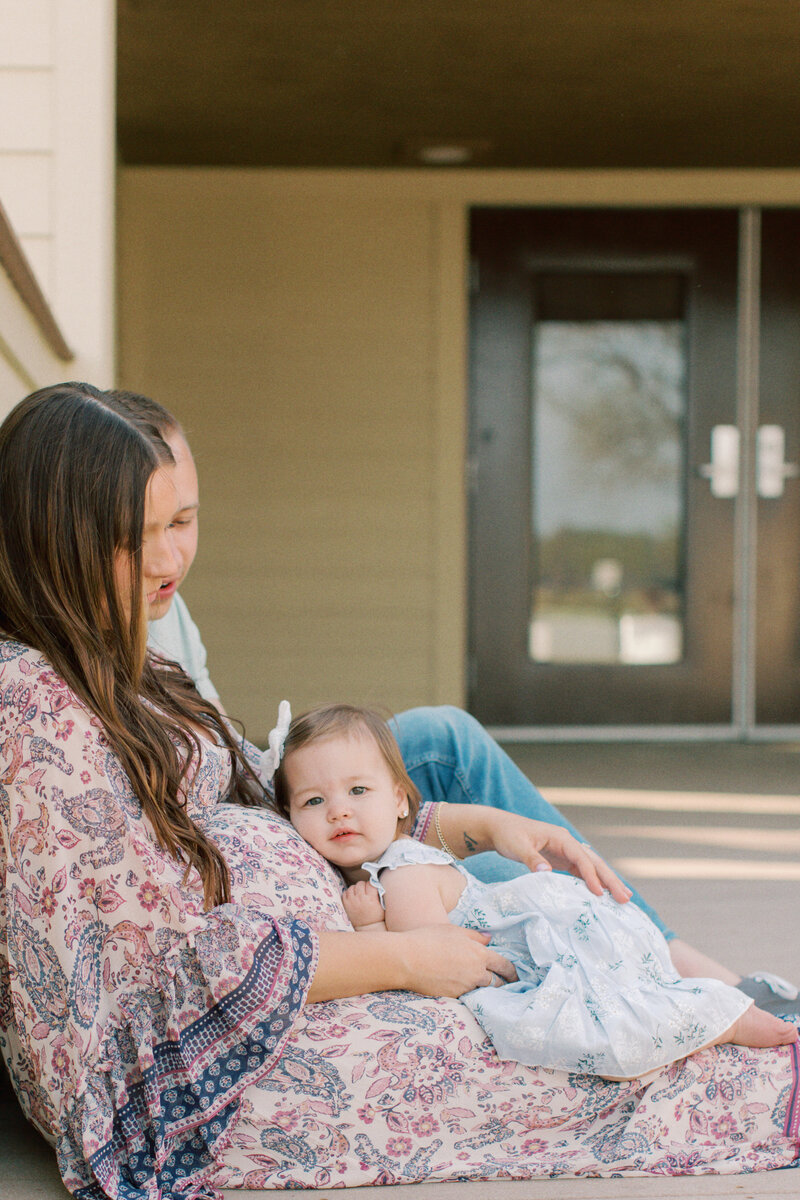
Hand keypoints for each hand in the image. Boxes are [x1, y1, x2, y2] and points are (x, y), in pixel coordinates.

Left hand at [343, 880, 384, 928]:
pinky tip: (353, 896)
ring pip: (352, 887)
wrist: (367, 928)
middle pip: (360, 883)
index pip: (370, 884)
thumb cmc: (376, 916)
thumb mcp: (382, 905)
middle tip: (365, 890)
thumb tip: (376, 882)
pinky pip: (345, 893)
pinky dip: (349, 893)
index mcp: (371, 899)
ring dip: (356, 888)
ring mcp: (352, 901)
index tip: (372, 887)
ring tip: (359, 893)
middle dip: (364, 885)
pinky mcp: (346, 905)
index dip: (371, 884)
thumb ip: (379, 893)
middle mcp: (360, 899)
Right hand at [397, 925, 515, 998]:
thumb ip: (475, 936)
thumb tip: (489, 938)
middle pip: (496, 983)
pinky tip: (463, 990)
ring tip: (485, 988)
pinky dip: (468, 993)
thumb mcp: (453, 930)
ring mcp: (464, 987)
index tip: (516, 976)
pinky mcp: (453, 997)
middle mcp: (475, 973)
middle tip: (505, 985)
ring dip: (485, 990)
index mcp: (479, 954)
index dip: (512, 971)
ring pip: (481, 991)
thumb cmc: (428, 939)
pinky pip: (466, 996)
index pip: (504, 965)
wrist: (406, 959)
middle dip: (502, 984)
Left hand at [484, 812, 631, 903]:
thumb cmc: (508, 835)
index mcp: (560, 837)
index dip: (591, 875)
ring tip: (623, 897)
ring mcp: (566, 851)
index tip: (599, 893)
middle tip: (625, 898)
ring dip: (606, 882)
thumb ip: (532, 860)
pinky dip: (592, 882)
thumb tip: (546, 873)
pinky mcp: (561, 859)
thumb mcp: (517, 847)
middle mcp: (567, 843)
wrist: (499, 828)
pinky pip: (581, 872)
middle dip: (610, 879)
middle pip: (594, 861)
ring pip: (591, 867)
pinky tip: (601, 895)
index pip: (581, 858)